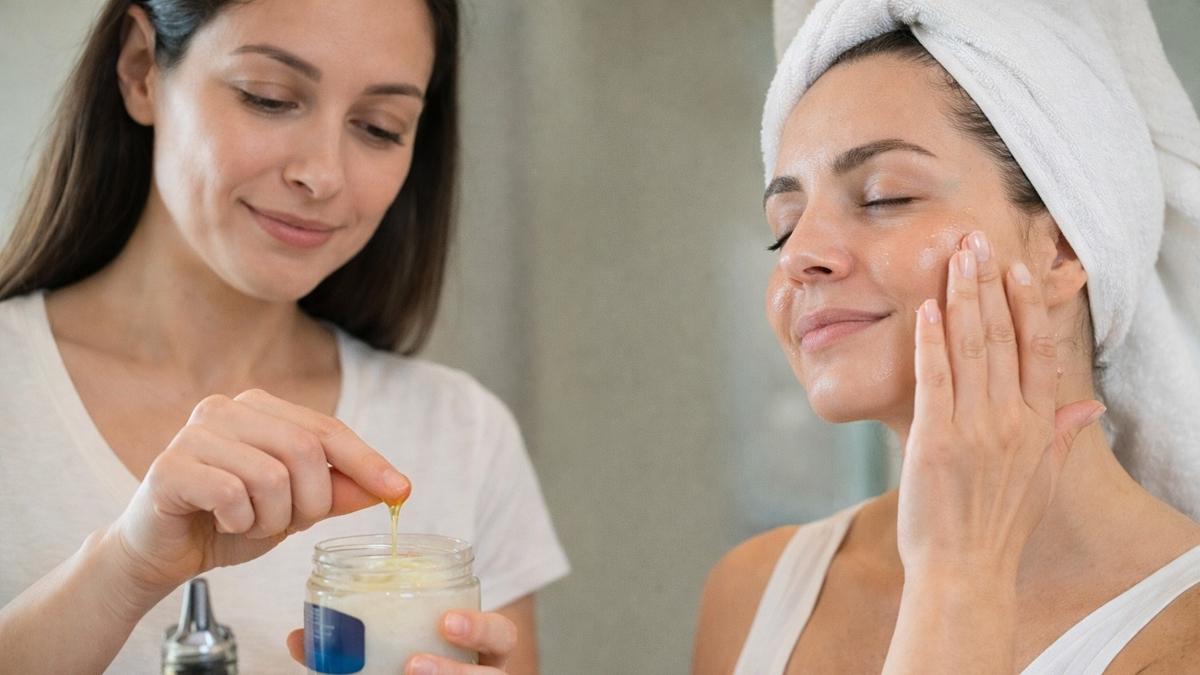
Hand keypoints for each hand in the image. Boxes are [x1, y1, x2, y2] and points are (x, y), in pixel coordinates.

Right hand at [108, 389, 410, 594]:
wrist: (164, 551)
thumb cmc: (229, 521)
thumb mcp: (295, 507)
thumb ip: (337, 491)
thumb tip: (391, 487)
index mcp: (261, 408)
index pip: (328, 430)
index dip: (368, 462)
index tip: (401, 491)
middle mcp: (227, 408)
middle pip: (304, 450)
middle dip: (310, 501)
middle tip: (289, 523)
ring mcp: (195, 432)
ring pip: (271, 475)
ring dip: (271, 518)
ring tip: (250, 523)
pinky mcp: (169, 465)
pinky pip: (230, 493)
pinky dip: (239, 521)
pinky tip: (223, 523)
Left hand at [285, 609, 518, 673]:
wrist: (407, 671)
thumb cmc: (411, 663)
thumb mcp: (394, 648)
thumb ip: (356, 642)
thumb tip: (298, 638)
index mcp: (480, 653)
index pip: (501, 635)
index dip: (480, 628)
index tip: (445, 620)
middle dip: (457, 672)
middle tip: (412, 665)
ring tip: (407, 674)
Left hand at [899, 231, 1104, 579]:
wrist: (966, 572)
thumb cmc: (998, 528)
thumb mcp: (1042, 481)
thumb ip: (1062, 437)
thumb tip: (1088, 407)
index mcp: (1038, 427)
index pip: (1038, 351)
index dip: (1028, 305)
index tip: (1017, 268)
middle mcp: (1011, 421)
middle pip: (1003, 338)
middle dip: (988, 284)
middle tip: (976, 240)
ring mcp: (974, 429)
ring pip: (971, 348)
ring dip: (961, 298)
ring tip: (955, 256)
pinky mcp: (935, 439)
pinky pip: (934, 380)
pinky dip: (931, 342)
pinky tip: (926, 309)